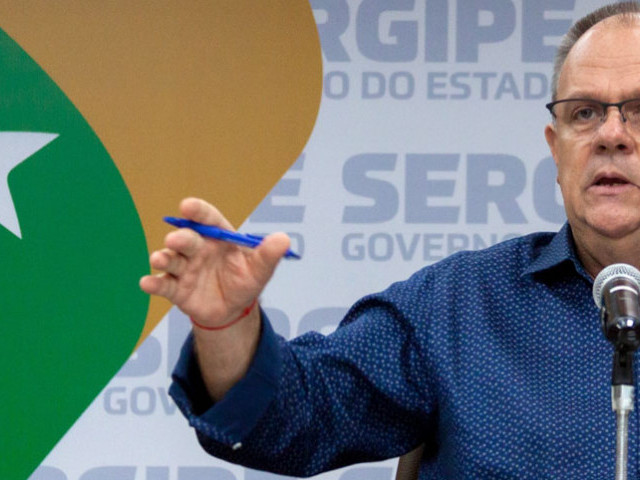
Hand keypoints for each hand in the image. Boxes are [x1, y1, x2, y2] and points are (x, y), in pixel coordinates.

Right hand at [139, 197, 289, 326]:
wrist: (233, 310)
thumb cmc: (245, 281)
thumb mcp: (260, 269)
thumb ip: (269, 255)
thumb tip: (284, 240)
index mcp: (218, 238)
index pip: (207, 219)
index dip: (197, 211)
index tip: (188, 206)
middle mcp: (198, 249)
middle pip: (186, 238)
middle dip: (180, 238)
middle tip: (176, 240)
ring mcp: (185, 268)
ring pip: (170, 259)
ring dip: (163, 257)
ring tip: (160, 259)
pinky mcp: (176, 289)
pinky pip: (163, 284)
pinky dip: (153, 283)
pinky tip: (146, 283)